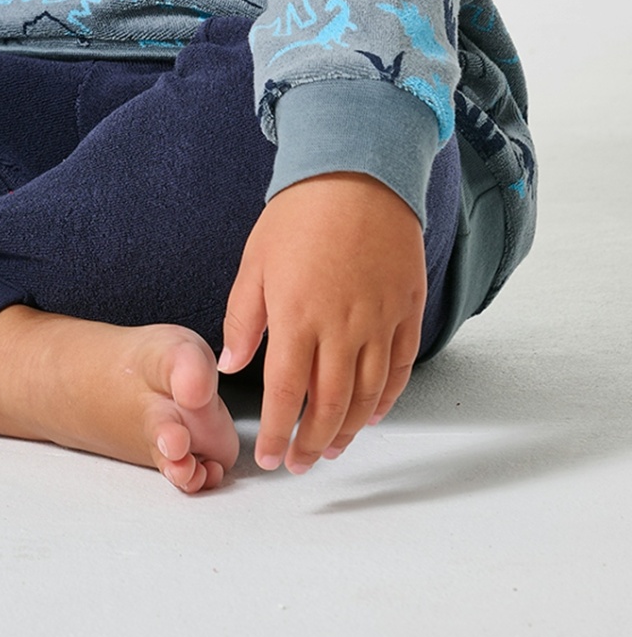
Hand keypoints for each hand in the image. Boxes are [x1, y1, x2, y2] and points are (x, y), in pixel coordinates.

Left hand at [218, 172, 425, 473]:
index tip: (268, 456)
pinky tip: (373, 413)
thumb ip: (243, 319)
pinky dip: (387, 398)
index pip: (284, 392)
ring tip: (332, 449)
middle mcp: (342, 327)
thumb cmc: (300, 213)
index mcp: (297, 315)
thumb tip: (230, 366)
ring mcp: (380, 321)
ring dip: (350, 429)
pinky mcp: (407, 311)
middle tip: (299, 464)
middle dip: (312, 443)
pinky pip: (400, 368)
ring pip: (368, 395)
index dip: (275, 431)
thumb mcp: (255, 261)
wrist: (359, 172)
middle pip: (330, 404)